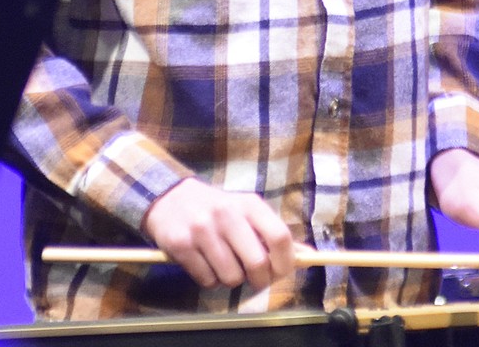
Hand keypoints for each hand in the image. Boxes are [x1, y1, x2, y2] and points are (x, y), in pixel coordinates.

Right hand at [143, 177, 294, 291]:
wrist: (171, 197)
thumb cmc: (217, 208)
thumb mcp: (246, 211)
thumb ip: (273, 233)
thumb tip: (307, 255)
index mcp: (249, 204)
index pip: (279, 236)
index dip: (285, 263)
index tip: (280, 272)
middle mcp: (227, 214)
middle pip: (257, 263)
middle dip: (259, 279)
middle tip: (253, 277)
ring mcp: (202, 230)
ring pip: (231, 277)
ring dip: (231, 279)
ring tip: (223, 263)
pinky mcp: (181, 245)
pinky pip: (207, 280)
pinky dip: (209, 279)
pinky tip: (204, 262)